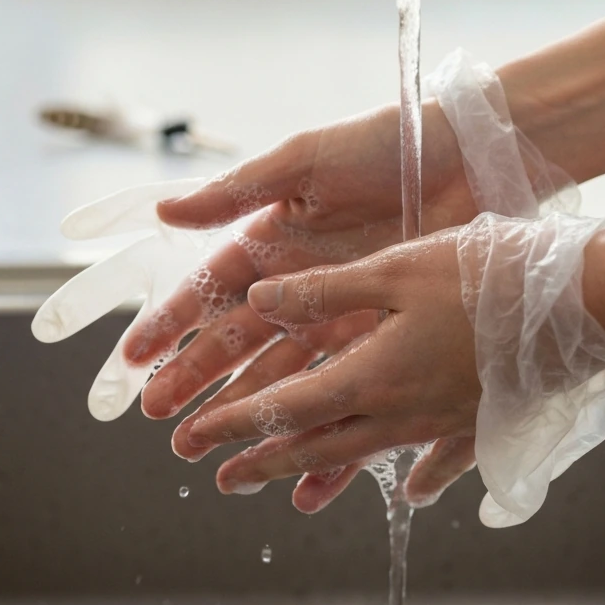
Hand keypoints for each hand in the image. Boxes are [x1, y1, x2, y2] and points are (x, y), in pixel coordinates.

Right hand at [124, 100, 477, 421]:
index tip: (136, 359)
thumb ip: (236, 191)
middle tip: (162, 422)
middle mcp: (299, 288)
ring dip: (242, 411)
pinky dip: (320, 423)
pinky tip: (291, 456)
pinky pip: (343, 389)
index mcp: (273, 244)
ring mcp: (339, 317)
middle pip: (236, 345)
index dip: (172, 326)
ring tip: (206, 448)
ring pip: (280, 376)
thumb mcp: (303, 162)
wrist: (468, 160)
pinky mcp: (381, 338)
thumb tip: (165, 213)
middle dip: (196, 382)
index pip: (210, 293)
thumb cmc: (386, 148)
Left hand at [169, 230, 483, 514]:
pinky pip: (440, 460)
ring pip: (367, 455)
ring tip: (289, 493)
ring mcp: (444, 423)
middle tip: (220, 479)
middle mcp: (401, 412)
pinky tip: (410, 491)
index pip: (284, 408)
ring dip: (320, 472)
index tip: (192, 440)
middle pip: (318, 444)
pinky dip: (420, 477)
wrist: (589, 307)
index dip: (233, 423)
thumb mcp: (396, 269)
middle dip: (263, 461)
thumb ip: (325, 291)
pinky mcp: (484, 423)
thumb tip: (259, 300)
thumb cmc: (489, 277)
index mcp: (372, 374)